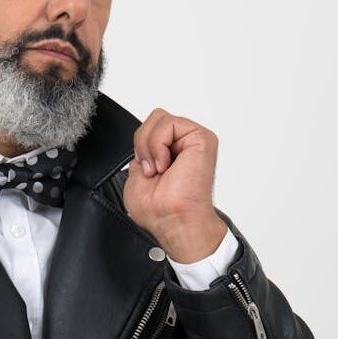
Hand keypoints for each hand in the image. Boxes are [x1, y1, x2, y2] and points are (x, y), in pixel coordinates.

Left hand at [123, 108, 227, 262]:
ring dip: (150, 146)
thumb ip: (140, 155)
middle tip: (151, 169)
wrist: (173, 220)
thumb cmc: (161, 209)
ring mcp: (194, 139)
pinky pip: (169, 123)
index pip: (149, 128)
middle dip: (143, 142)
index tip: (146, 171)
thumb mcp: (136, 176)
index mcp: (172, 152)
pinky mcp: (202, 138)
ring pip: (159, 118)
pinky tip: (166, 164)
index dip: (140, 146)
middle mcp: (184, 144)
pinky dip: (158, 144)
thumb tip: (142, 146)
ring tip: (159, 168)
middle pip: (154, 118)